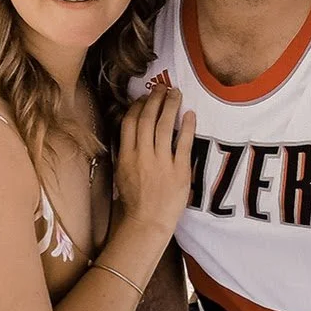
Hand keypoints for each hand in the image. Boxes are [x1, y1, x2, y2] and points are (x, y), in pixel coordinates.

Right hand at [117, 86, 195, 236]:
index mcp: (126, 155)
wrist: (148, 222)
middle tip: (161, 87)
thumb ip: (124, 150)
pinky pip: (185, 143)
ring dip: (170, 105)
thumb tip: (128, 128)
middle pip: (148, 119)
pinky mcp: (179, 170)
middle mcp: (143, 155)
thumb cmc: (134, 199)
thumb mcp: (121, 172)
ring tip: (175, 93)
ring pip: (165, 126)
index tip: (144, 97)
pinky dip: (187, 126)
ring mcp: (161, 162)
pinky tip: (190, 113)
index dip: (138, 106)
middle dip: (154, 99)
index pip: (130, 122)